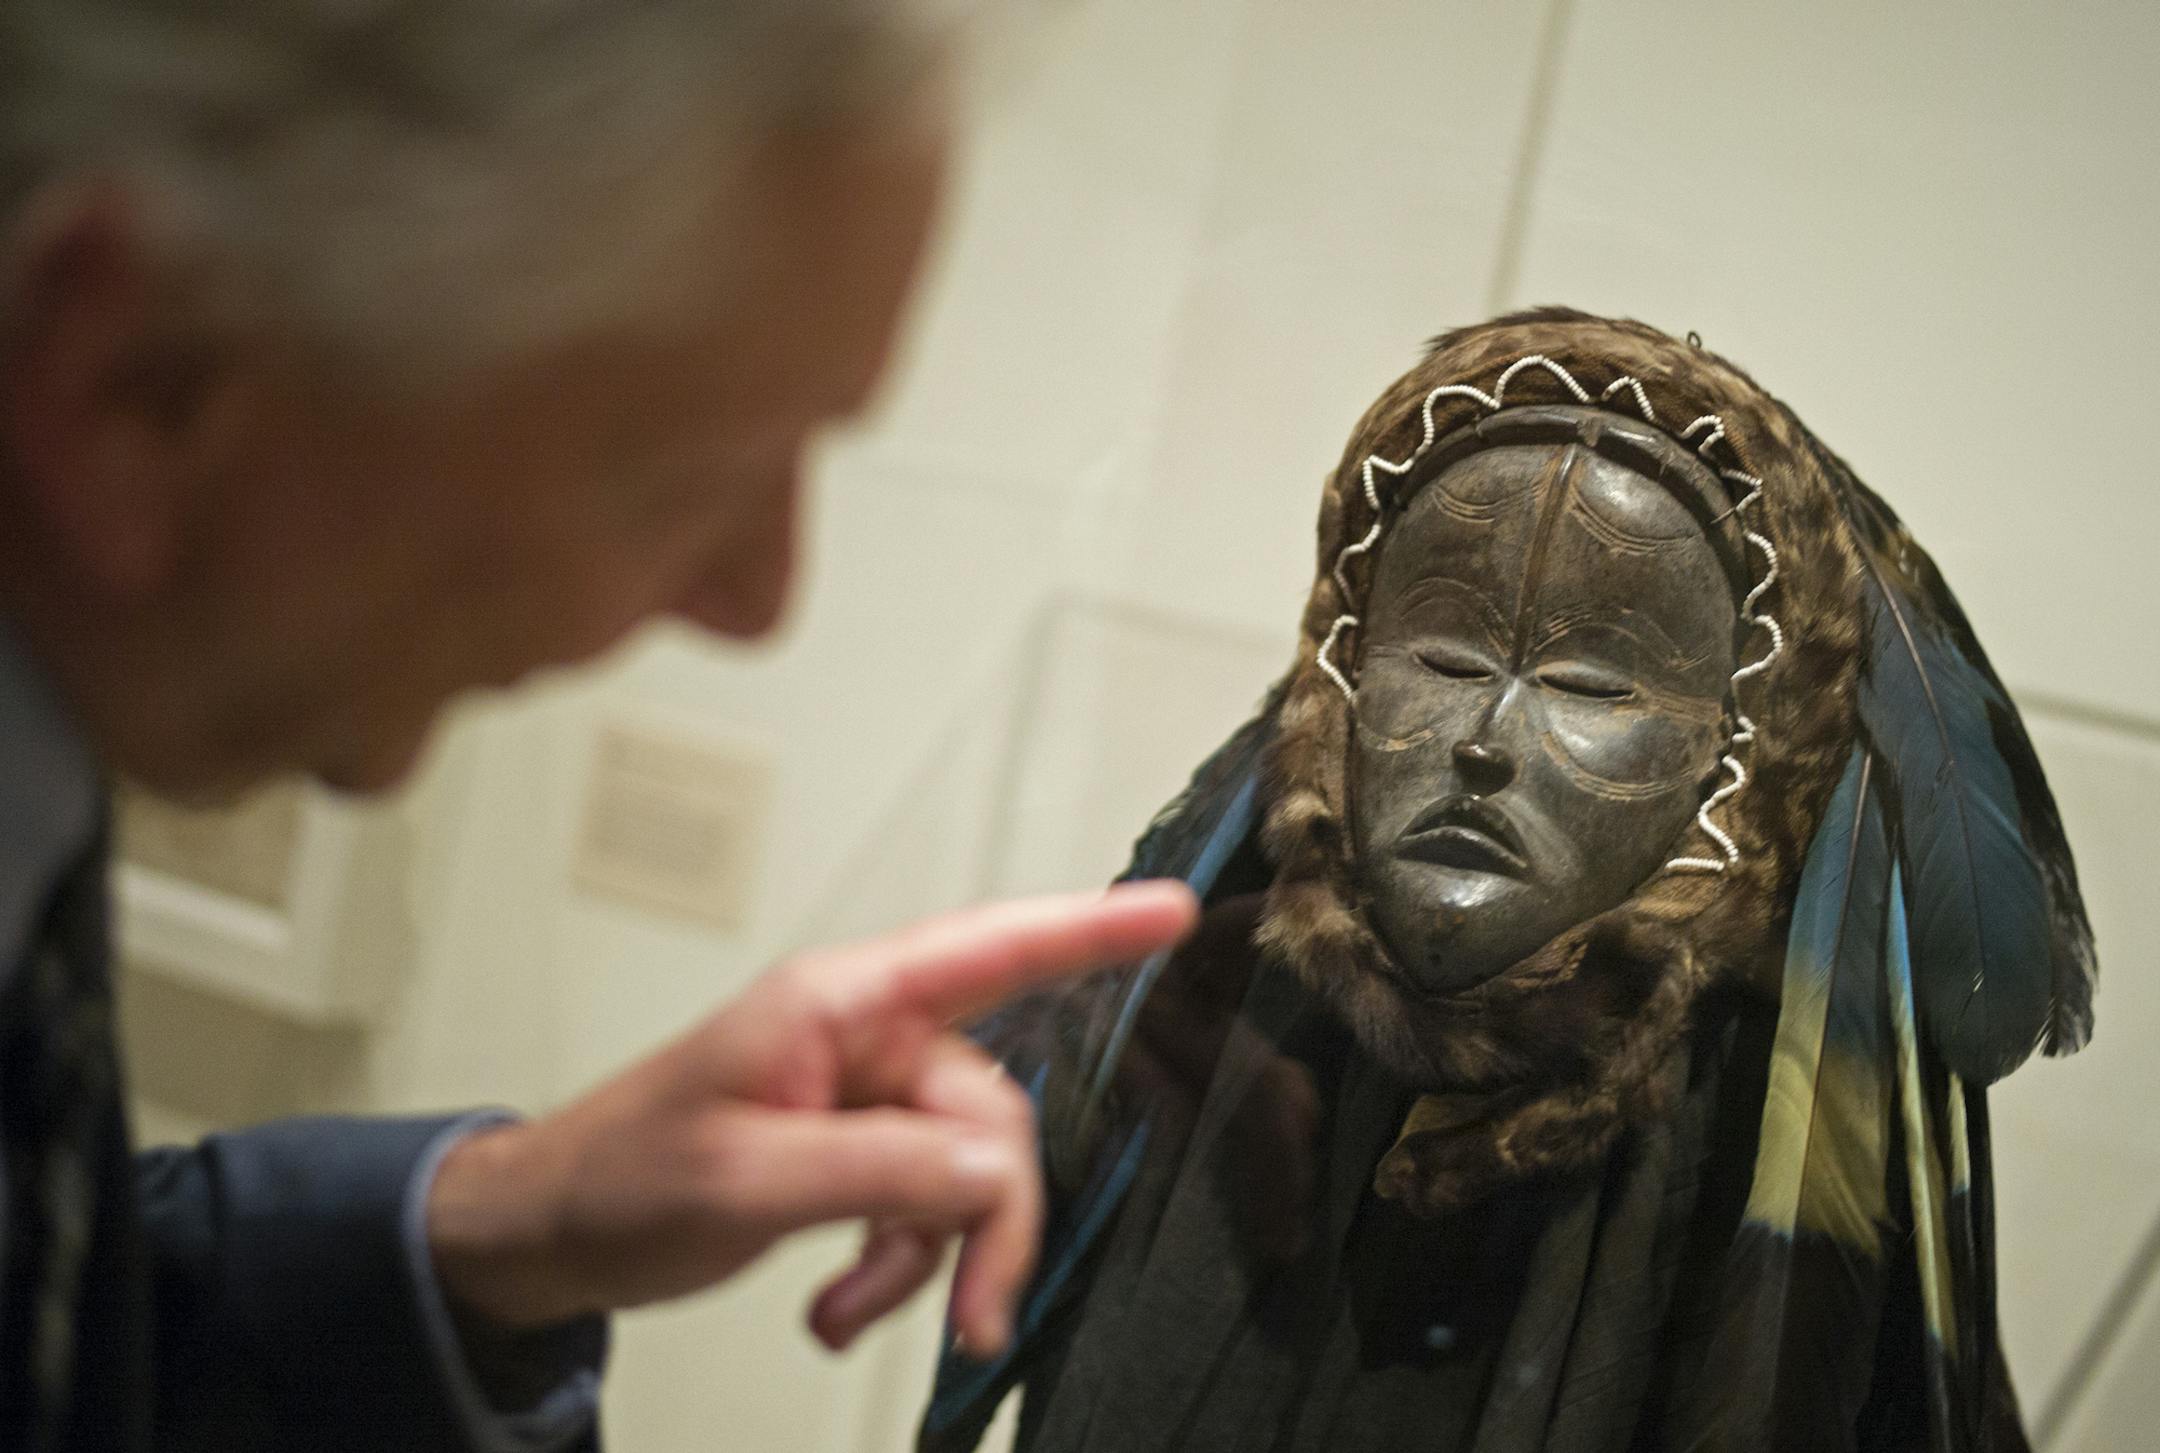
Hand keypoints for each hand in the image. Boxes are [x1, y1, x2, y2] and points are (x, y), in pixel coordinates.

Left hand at [425, 882, 1196, 1357]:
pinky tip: (836, 1309)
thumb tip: (993, 1168)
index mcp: (840, 1004)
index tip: (1173, 911)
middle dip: (985, 1219)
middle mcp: (865, 1039)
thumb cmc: (621, 1179)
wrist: (552, 1234)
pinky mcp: (852, 1154)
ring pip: (960, 1172)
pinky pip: (920, 1206)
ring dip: (926, 1257)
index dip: (1087, 927)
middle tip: (971, 1316)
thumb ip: (879, 1168)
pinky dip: (895, 1266)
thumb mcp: (747, 1177)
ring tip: (849, 1315)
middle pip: (989, 1113)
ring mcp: (861, 1098)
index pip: (988, 949)